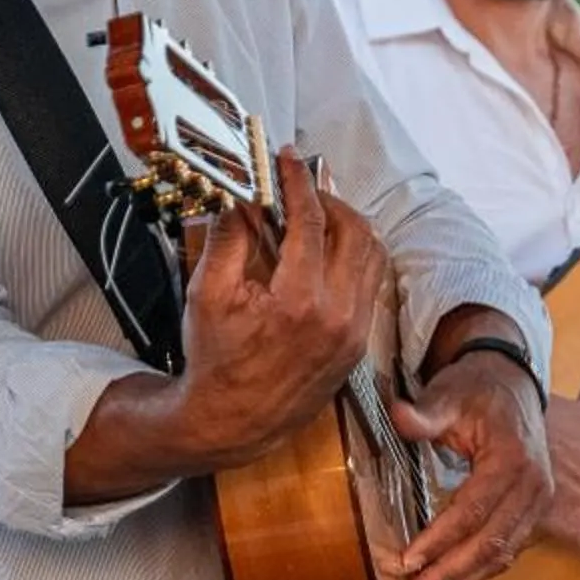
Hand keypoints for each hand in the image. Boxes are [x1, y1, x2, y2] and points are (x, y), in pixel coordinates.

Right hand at [64, 149, 387, 499]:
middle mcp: (337, 315)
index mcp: (299, 301)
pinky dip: (354, 256)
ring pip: (372, 255)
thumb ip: (227, 237)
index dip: (298, 181)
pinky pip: (370, 283)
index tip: (287, 159)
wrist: (233, 421)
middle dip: (329, 198)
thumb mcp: (207, 293)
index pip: (311, 220)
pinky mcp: (358, 343)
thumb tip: (243, 193)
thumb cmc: (215, 359)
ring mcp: (353, 332)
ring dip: (348, 225)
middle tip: (302, 187)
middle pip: (355, 230)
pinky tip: (326, 250)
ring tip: (316, 214)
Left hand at [395, 354, 552, 579]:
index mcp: (512, 458)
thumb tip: (398, 415)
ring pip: (502, 553)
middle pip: (491, 542)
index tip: (408, 559)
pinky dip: (478, 571)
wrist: (512, 386)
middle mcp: (533, 486)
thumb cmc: (478, 391)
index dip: (440, 539)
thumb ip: (424, 414)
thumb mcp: (448, 394)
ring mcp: (537, 503)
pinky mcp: (532, 513)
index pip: (474, 509)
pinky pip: (507, 550)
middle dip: (450, 572)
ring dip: (463, 579)